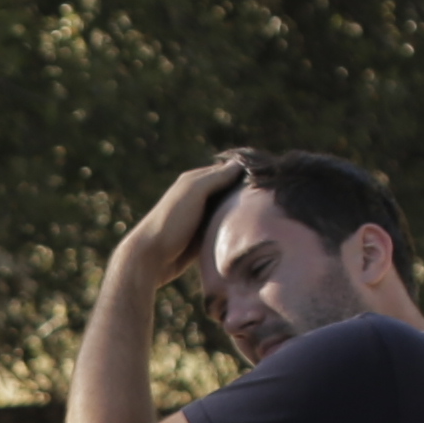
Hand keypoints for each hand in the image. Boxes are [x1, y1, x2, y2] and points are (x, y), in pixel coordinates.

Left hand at [114, 152, 254, 283]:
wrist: (151, 257)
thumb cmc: (171, 221)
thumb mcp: (193, 192)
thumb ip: (215, 178)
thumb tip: (240, 165)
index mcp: (194, 181)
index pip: (226, 170)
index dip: (244, 172)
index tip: (268, 176)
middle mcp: (198, 197)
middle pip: (228, 190)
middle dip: (246, 192)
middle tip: (272, 196)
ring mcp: (200, 218)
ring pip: (227, 210)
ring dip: (241, 211)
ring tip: (268, 212)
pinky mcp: (201, 237)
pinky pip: (223, 228)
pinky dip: (234, 228)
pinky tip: (251, 230)